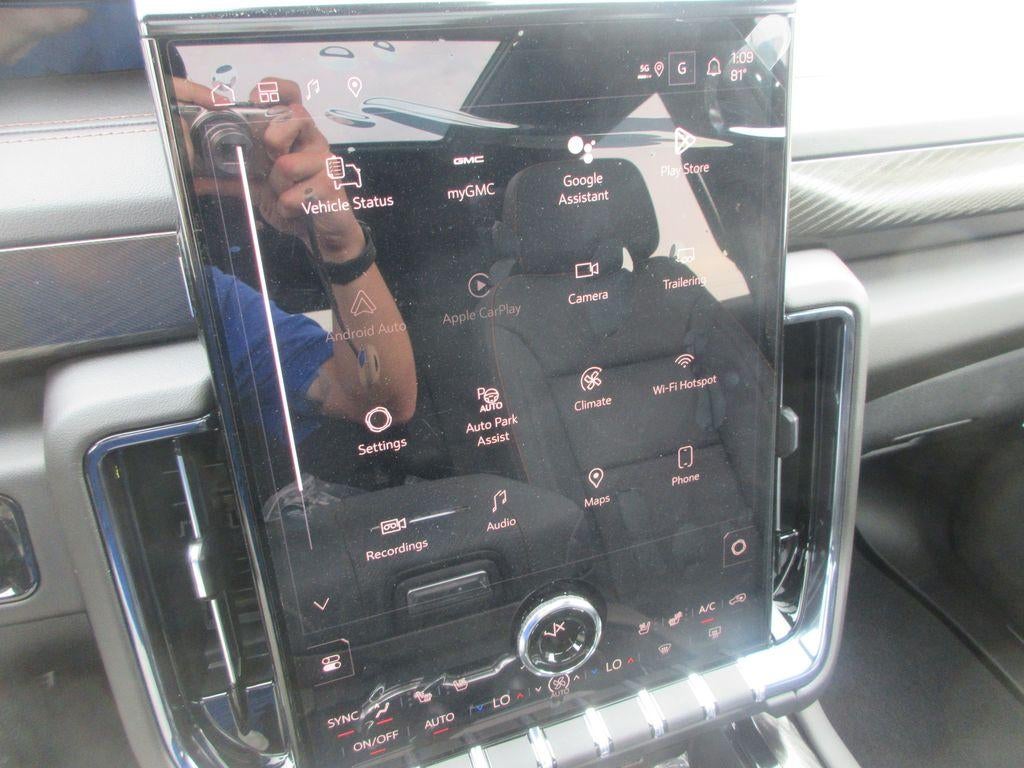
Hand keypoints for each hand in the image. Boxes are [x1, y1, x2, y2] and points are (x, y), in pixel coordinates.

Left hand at [249, 79, 365, 262]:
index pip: (290, 94)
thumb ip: (235, 178)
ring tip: (286, 193)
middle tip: (273, 162)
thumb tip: (200, 178)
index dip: (272, 91)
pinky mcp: (330, 186)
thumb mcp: (262, 187)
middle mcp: (314, 142)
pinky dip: (285, 207)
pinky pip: (291, 195)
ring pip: (286, 164)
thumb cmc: (298, 203)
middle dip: (274, 141)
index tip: (256, 102)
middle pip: (292, 117)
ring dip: (277, 187)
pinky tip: (295, 209)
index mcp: (298, 134)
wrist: (326, 233)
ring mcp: (325, 162)